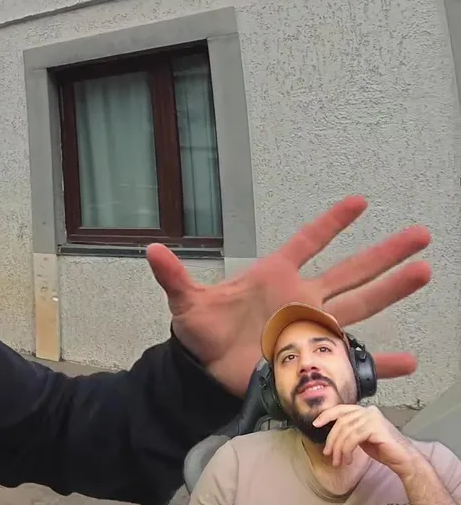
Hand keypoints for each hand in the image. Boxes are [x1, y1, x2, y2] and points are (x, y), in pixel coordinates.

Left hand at [147, 195, 431, 394]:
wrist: (204, 372)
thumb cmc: (200, 332)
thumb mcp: (186, 302)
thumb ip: (173, 276)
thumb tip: (150, 249)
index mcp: (274, 277)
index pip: (306, 243)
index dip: (329, 223)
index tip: (359, 201)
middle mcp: (300, 298)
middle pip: (350, 271)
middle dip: (384, 253)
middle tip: (420, 234)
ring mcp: (312, 328)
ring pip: (361, 305)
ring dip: (392, 290)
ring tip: (424, 271)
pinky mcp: (314, 359)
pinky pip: (353, 362)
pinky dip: (379, 364)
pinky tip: (407, 361)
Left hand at [315, 404, 422, 471]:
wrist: (404, 460)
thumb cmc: (383, 449)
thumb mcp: (361, 436)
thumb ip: (349, 430)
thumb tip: (330, 432)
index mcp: (364, 410)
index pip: (340, 409)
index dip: (326, 415)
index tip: (315, 424)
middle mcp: (368, 411)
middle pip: (340, 422)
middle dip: (332, 439)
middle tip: (328, 454)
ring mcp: (373, 418)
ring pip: (345, 431)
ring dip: (339, 448)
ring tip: (338, 461)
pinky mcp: (375, 427)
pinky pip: (352, 438)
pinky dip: (347, 450)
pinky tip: (347, 459)